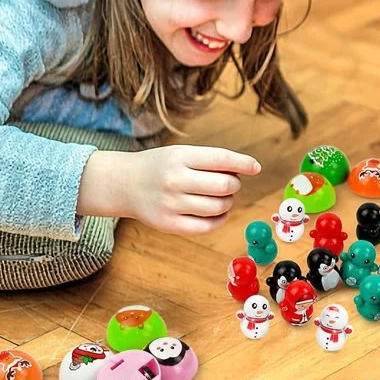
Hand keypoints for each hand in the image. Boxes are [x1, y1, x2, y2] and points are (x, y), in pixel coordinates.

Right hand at [125, 145, 260, 234]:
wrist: (124, 184)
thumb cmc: (160, 166)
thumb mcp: (180, 153)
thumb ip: (210, 161)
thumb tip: (245, 171)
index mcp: (179, 157)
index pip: (221, 159)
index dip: (243, 163)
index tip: (255, 167)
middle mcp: (175, 180)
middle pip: (224, 186)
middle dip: (235, 184)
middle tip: (230, 183)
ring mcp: (171, 204)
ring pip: (219, 207)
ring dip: (228, 202)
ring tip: (219, 196)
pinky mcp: (169, 225)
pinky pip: (207, 226)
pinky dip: (220, 220)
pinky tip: (218, 213)